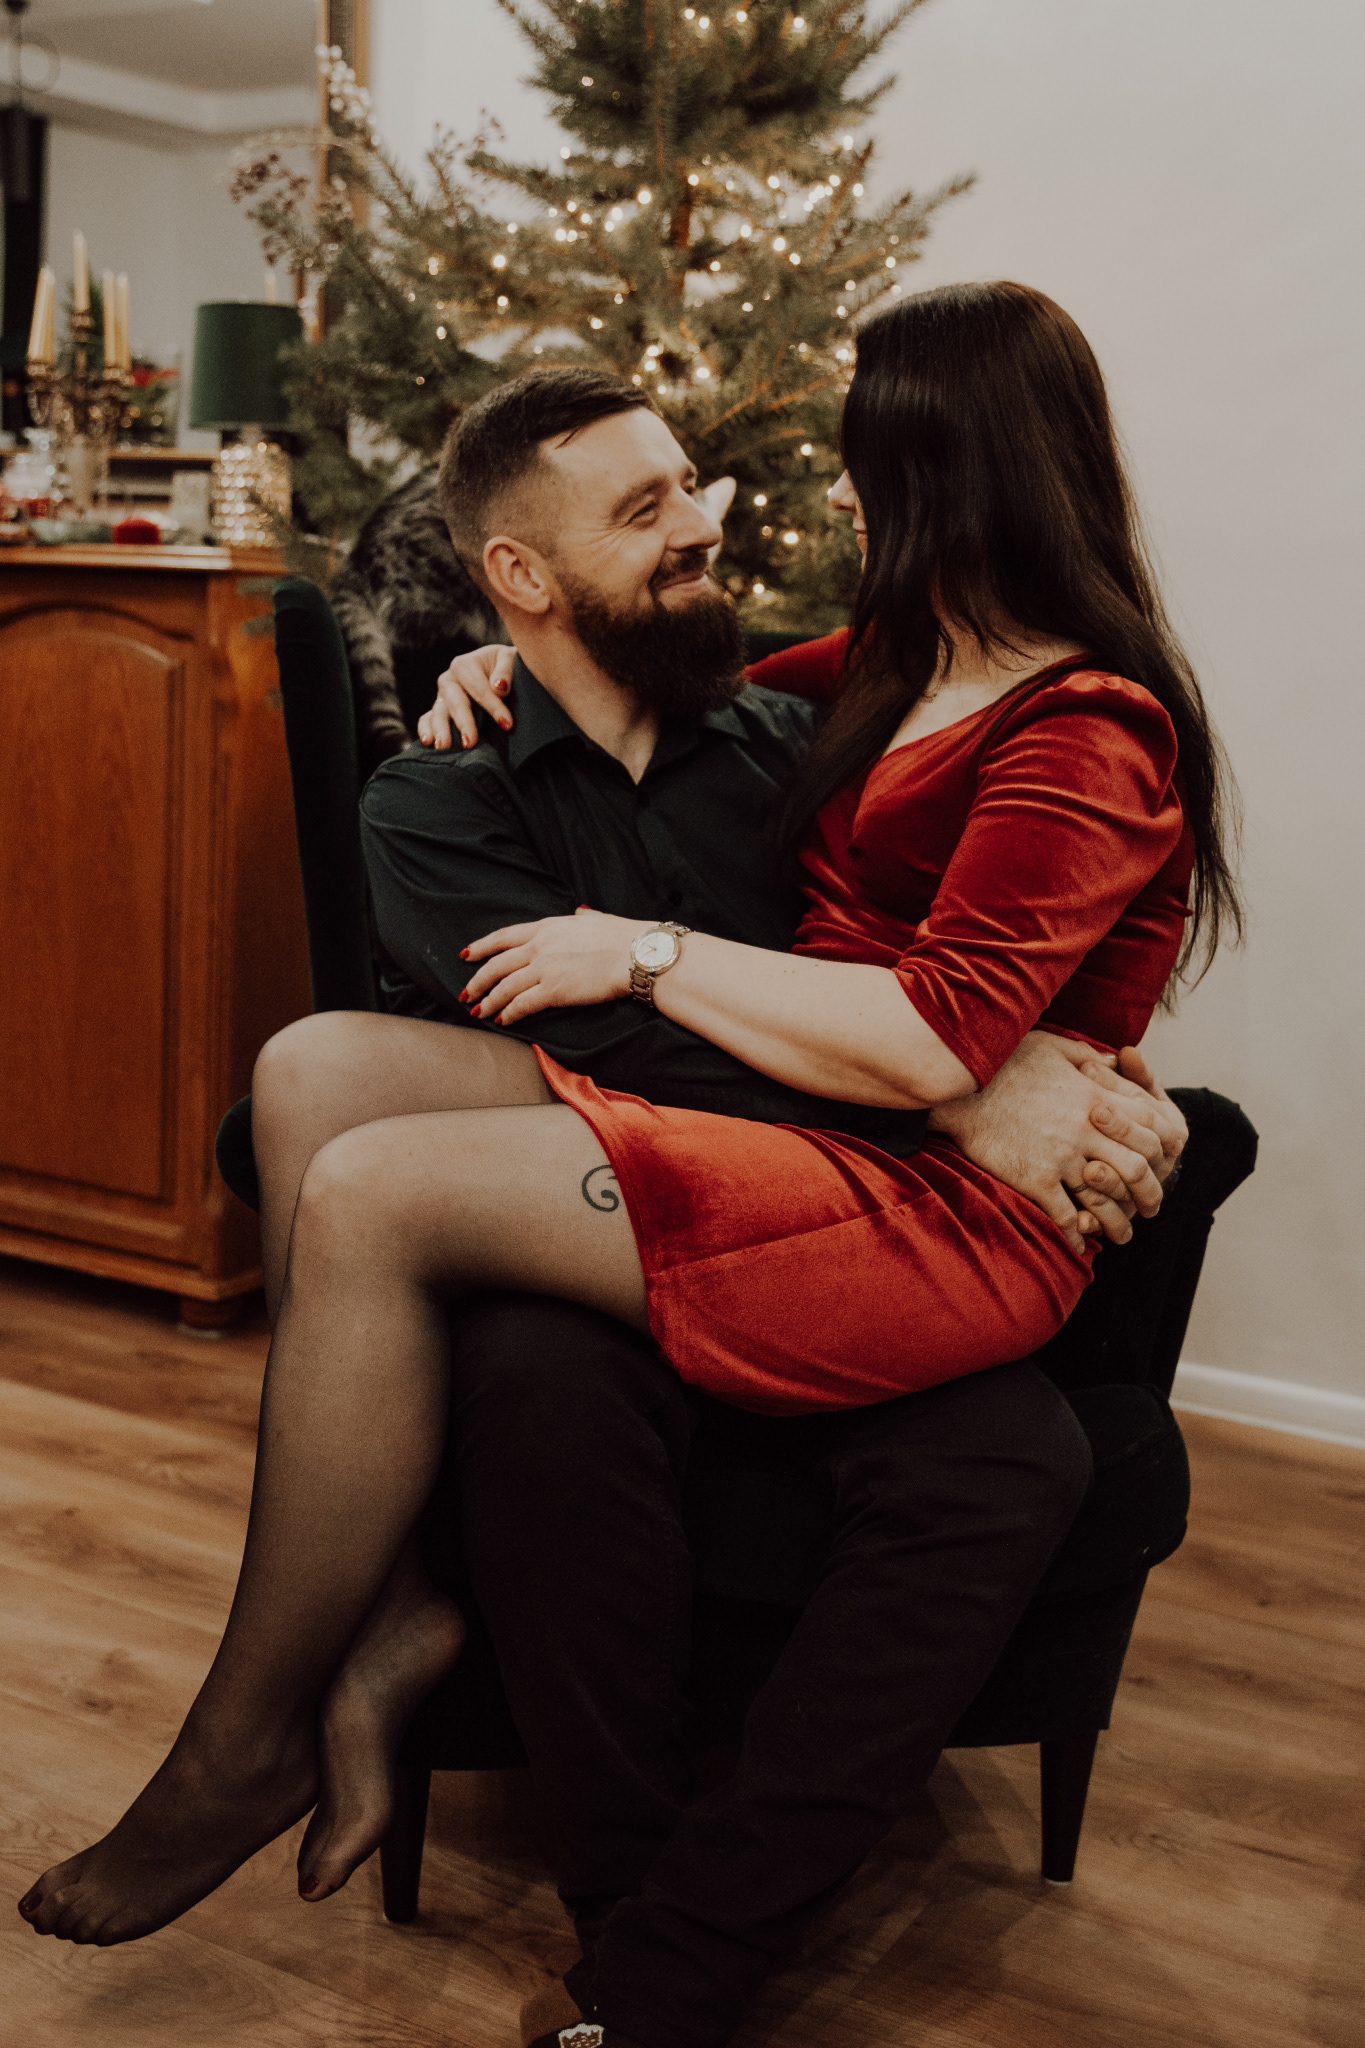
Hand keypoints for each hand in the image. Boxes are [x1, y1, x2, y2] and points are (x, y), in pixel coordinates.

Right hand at [417, 644, 516, 750]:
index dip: (493, 707)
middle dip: (463, 723)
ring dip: (440, 731)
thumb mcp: (508, 658)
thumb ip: (505, 669)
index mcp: (463, 665)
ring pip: (438, 714)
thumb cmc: (503, 666)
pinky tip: (428, 743)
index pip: (479, 689)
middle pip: (455, 703)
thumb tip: (499, 687)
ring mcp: (441, 697)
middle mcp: (448, 681)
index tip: (507, 725)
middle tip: (469, 743)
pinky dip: (425, 731)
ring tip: (443, 747)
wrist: (495, 671)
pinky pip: (427, 720)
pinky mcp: (439, 711)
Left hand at [461, 907, 647, 1024]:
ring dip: (488, 1001)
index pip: (504, 937)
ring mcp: (544, 968)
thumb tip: (581, 911)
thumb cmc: (623, 937)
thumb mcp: (597, 919)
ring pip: (504, 987)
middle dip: (478, 980)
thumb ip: (583, 917)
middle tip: (465, 992)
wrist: (637, 955)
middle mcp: (539, 946)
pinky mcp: (553, 990)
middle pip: (497, 964)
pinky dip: (509, 1013)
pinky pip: (522, 1004)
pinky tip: (503, 1021)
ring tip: (478, 1012)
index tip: (466, 955)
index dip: (482, 946)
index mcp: (547, 927)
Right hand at [929, 1032, 1177, 1252]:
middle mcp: (1086, 1128)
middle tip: (1152, 1207)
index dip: (1164, 1144)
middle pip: (1138, 1166)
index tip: (1166, 1159)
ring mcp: (1062, 1156)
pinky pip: (1067, 1215)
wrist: (959, 1091)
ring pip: (1107, 1197)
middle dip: (1151, 1191)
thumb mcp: (1052, 1046)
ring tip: (1123, 1235)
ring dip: (1118, 1222)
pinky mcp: (1036, 1179)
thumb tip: (1117, 1060)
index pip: (1150, 1124)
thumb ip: (1090, 1055)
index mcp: (1095, 1096)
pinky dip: (1078, 1233)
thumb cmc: (1003, 1064)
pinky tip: (1081, 1242)